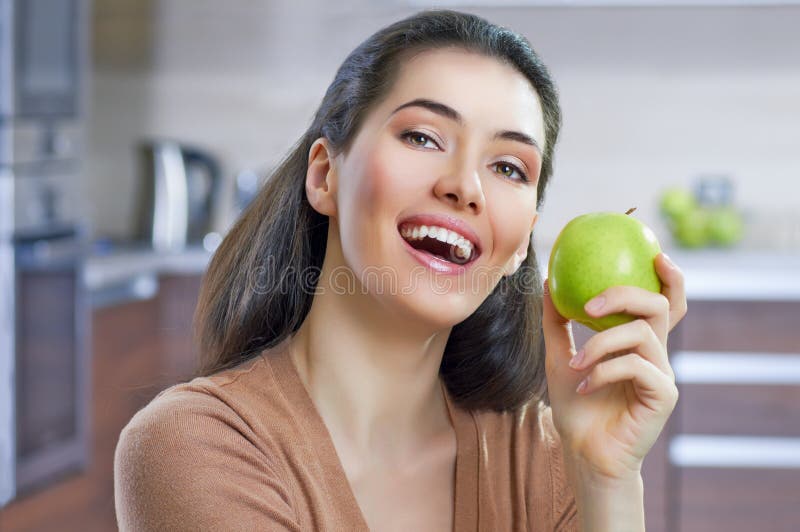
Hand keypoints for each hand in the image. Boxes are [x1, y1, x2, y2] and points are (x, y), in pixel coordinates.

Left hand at [542, 252, 686, 480]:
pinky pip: (635, 365)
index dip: (669, 277)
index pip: (664, 302)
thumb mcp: (558, 355)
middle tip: (588, 306)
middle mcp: (656, 353)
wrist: (582, 450)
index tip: (653, 254)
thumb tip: (548, 283)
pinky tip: (583, 386)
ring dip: (599, 344)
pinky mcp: (663, 395)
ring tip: (574, 364)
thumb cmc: (575, 405)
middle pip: (659, 305)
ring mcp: (663, 374)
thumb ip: (557, 321)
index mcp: (639, 342)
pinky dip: (603, 371)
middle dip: (624, 295)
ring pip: (639, 334)